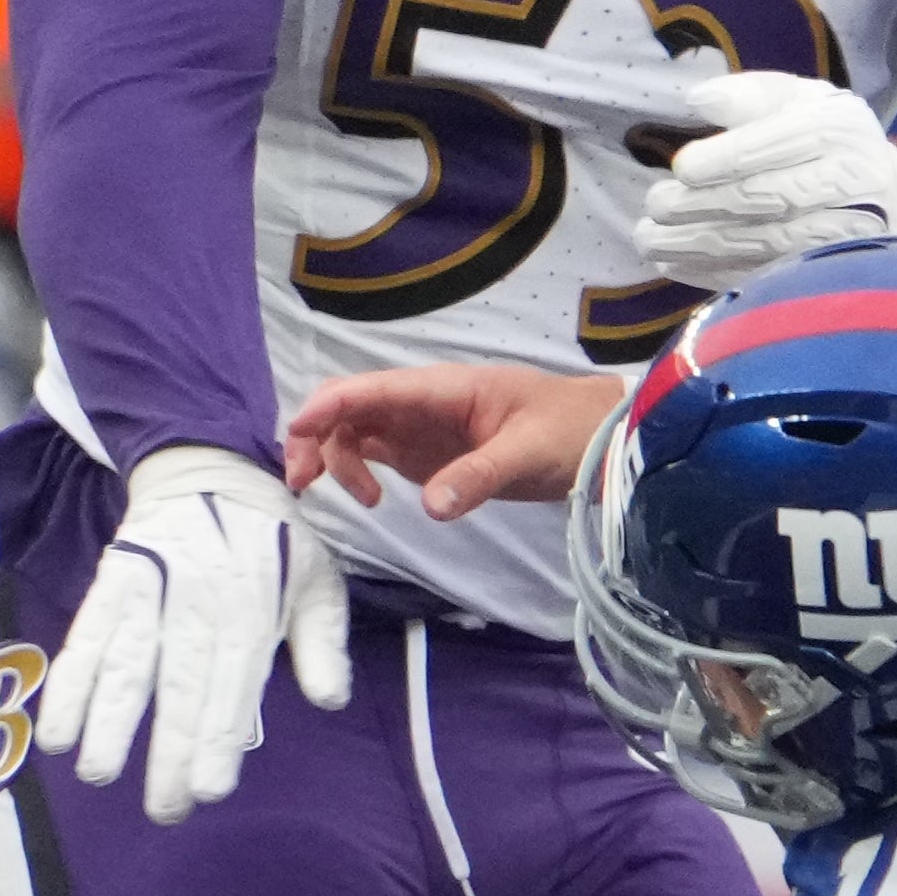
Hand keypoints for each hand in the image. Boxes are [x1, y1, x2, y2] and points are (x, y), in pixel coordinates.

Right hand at [33, 446, 351, 824]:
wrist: (209, 471)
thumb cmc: (274, 544)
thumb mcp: (319, 581)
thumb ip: (323, 644)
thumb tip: (329, 700)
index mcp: (250, 609)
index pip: (232, 685)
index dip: (218, 738)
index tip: (206, 789)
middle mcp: (196, 603)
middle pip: (179, 686)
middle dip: (168, 752)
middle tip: (163, 810)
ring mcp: (148, 593)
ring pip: (125, 664)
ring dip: (106, 721)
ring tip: (95, 773)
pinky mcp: (110, 585)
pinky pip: (85, 637)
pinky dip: (67, 682)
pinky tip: (55, 728)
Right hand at [286, 366, 625, 520]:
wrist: (597, 438)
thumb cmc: (569, 430)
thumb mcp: (530, 453)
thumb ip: (479, 476)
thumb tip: (432, 507)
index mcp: (442, 389)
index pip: (370, 389)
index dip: (327, 407)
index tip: (298, 434)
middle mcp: (420, 404)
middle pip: (348, 409)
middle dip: (314, 437)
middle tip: (304, 485)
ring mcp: (419, 427)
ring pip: (354, 432)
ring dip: (332, 458)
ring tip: (360, 503)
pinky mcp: (425, 453)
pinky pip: (374, 452)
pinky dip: (354, 471)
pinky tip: (369, 500)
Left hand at [637, 72, 896, 289]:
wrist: (886, 196)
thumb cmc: (828, 140)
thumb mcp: (801, 100)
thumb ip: (751, 95)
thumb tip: (698, 100)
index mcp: (837, 129)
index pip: (780, 145)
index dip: (728, 159)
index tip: (682, 168)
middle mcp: (848, 182)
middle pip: (772, 198)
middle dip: (706, 205)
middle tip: (656, 206)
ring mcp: (842, 235)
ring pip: (767, 243)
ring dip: (701, 245)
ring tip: (650, 240)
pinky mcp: (827, 272)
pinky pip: (768, 275)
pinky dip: (716, 274)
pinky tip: (676, 265)